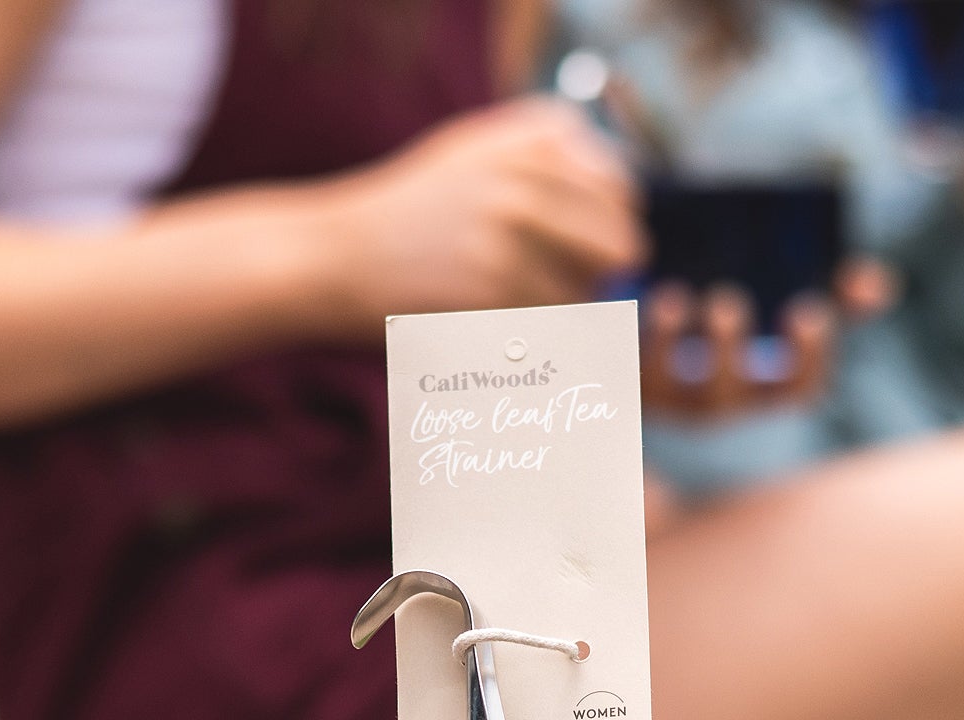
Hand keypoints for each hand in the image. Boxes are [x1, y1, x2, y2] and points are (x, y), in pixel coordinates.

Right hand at [314, 99, 643, 327]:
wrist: (337, 255)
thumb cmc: (414, 210)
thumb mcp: (478, 150)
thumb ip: (552, 156)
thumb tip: (627, 199)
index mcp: (533, 141)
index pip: (623, 193)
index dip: (610, 229)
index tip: (584, 247)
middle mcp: (528, 182)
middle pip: (619, 248)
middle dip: (600, 276)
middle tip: (562, 286)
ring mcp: (512, 238)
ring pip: (586, 296)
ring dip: (561, 312)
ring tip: (511, 302)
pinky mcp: (494, 294)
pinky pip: (550, 327)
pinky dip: (533, 335)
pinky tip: (493, 321)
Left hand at [639, 258, 890, 418]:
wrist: (648, 302)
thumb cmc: (735, 303)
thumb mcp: (787, 291)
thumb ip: (837, 288)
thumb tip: (875, 286)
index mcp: (764, 382)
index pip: (800, 390)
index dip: (808, 358)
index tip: (807, 312)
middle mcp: (714, 398)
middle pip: (726, 396)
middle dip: (726, 353)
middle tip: (727, 303)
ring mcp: (662, 393)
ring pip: (663, 388)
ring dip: (666, 345)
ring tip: (673, 298)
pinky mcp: (616, 374)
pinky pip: (613, 368)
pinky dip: (618, 335)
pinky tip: (625, 297)